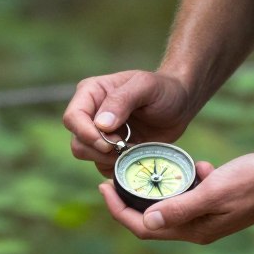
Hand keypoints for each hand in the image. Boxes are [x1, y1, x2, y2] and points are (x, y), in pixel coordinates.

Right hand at [63, 70, 195, 176]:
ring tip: (133, 148)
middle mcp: (90, 114)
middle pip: (77, 142)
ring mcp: (99, 134)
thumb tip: (101, 124)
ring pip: (87, 156)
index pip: (73, 118)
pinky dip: (118, 166)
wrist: (180, 105)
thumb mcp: (146, 86)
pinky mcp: (110, 151)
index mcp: (91, 93)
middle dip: (100, 150)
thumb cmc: (164, 90)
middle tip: (125, 146)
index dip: (86, 134)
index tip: (110, 143)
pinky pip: (103, 167)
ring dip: (110, 159)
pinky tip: (136, 154)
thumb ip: (122, 100)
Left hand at [99, 149, 253, 243]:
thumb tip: (147, 221)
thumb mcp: (213, 191)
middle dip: (132, 199)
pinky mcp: (218, 200)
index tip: (104, 187)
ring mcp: (208, 215)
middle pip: (152, 219)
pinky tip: (200, 164)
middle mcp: (198, 227)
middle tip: (117, 175)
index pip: (144, 228)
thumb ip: (180, 207)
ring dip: (162, 187)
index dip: (119, 211)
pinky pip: (192, 192)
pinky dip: (190, 178)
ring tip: (154, 165)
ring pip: (171, 204)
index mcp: (194, 230)